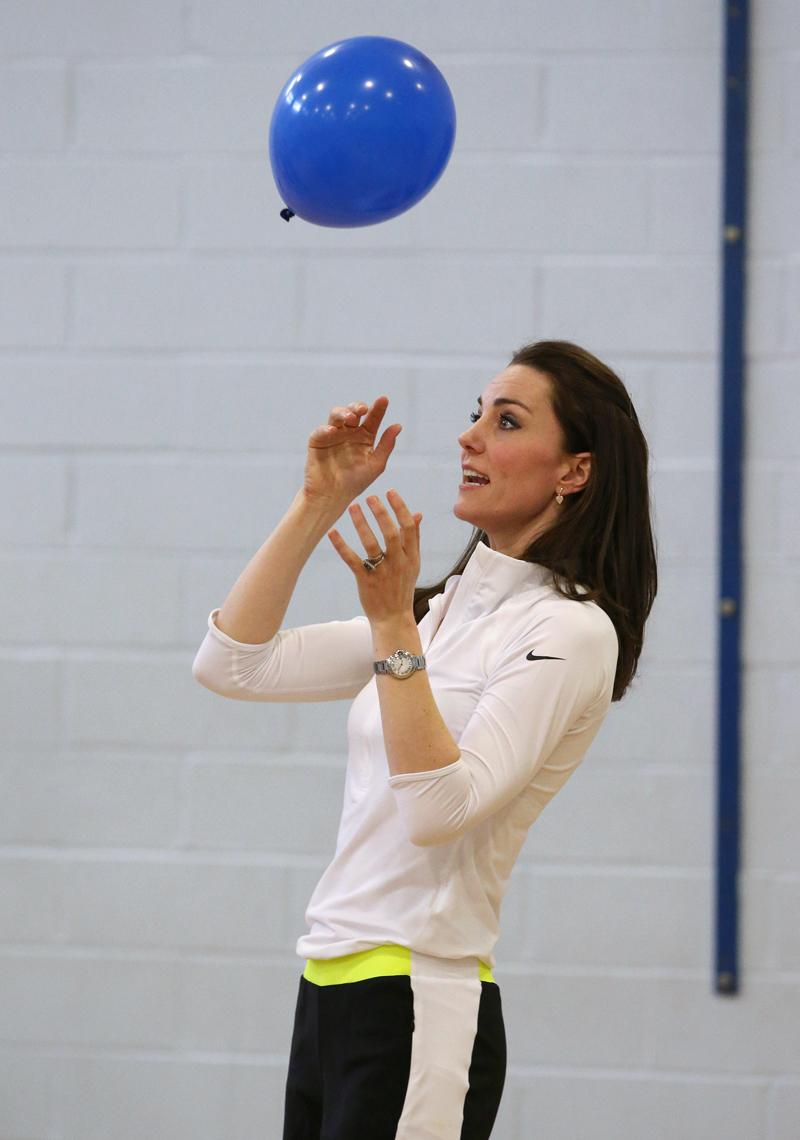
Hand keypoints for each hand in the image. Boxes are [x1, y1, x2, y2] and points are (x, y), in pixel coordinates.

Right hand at [303, 396, 401, 511]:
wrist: (333, 496)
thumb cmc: (356, 482)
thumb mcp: (376, 464)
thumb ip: (386, 445)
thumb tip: (398, 425)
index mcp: (364, 436)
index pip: (372, 418)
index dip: (378, 408)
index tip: (384, 400)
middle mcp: (349, 432)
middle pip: (353, 412)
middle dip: (358, 406)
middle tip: (364, 409)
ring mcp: (332, 435)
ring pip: (336, 416)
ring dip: (343, 413)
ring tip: (351, 417)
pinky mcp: (317, 442)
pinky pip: (320, 431)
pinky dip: (325, 429)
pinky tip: (333, 431)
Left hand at [327, 489, 422, 624]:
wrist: (393, 618)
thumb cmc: (401, 588)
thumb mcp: (413, 564)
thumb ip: (414, 538)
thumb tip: (418, 514)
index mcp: (411, 557)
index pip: (409, 528)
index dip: (400, 508)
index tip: (390, 492)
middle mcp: (399, 563)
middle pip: (391, 533)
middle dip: (381, 513)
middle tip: (370, 497)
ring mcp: (382, 572)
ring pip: (371, 544)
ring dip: (361, 524)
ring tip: (352, 507)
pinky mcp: (366, 581)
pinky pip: (352, 560)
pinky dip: (341, 546)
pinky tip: (332, 532)